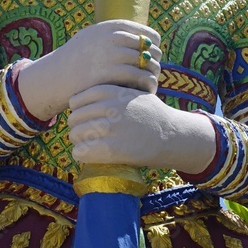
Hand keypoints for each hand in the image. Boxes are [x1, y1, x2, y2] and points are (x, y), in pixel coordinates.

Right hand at [17, 20, 160, 120]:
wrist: (55, 77)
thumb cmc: (78, 59)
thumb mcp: (94, 38)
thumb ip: (117, 35)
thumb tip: (147, 39)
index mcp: (111, 27)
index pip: (147, 34)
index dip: (154, 47)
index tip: (152, 58)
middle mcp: (111, 38)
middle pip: (149, 51)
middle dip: (154, 63)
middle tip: (153, 74)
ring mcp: (109, 56)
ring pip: (147, 65)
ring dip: (153, 76)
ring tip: (151, 84)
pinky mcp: (108, 75)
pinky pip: (139, 79)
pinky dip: (147, 86)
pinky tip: (146, 92)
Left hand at [68, 85, 216, 174]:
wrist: (173, 135)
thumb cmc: (151, 116)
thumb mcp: (133, 94)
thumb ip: (111, 94)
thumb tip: (79, 100)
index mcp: (113, 92)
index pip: (77, 100)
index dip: (79, 111)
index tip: (86, 119)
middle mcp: (111, 107)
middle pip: (74, 118)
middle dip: (77, 127)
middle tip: (85, 135)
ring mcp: (112, 128)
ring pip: (76, 134)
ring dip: (78, 142)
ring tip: (87, 145)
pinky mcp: (114, 149)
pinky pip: (81, 151)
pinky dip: (81, 154)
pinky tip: (88, 155)